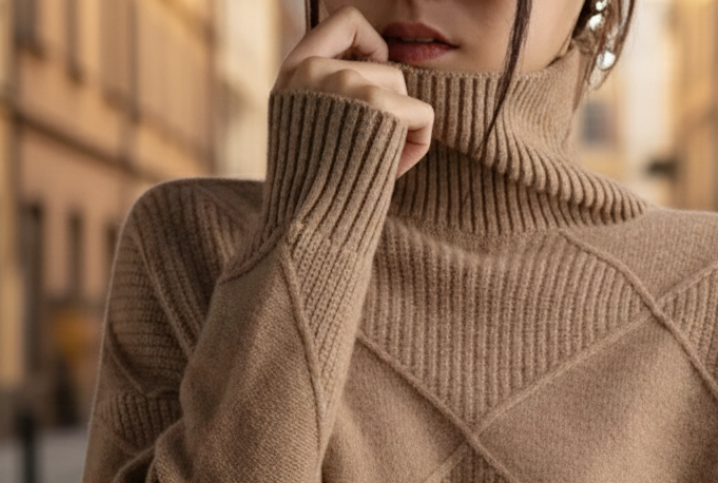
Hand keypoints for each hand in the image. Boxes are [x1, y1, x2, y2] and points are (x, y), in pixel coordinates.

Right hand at [274, 5, 433, 178]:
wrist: (306, 227)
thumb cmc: (309, 193)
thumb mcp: (301, 128)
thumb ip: (324, 96)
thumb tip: (373, 73)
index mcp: (294, 72)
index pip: (343, 19)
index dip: (371, 42)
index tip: (375, 71)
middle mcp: (315, 69)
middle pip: (384, 65)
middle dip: (391, 108)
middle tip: (375, 150)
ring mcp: (345, 83)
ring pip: (402, 88)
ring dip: (402, 128)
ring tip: (378, 165)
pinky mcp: (377, 104)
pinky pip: (423, 115)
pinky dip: (418, 147)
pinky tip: (392, 172)